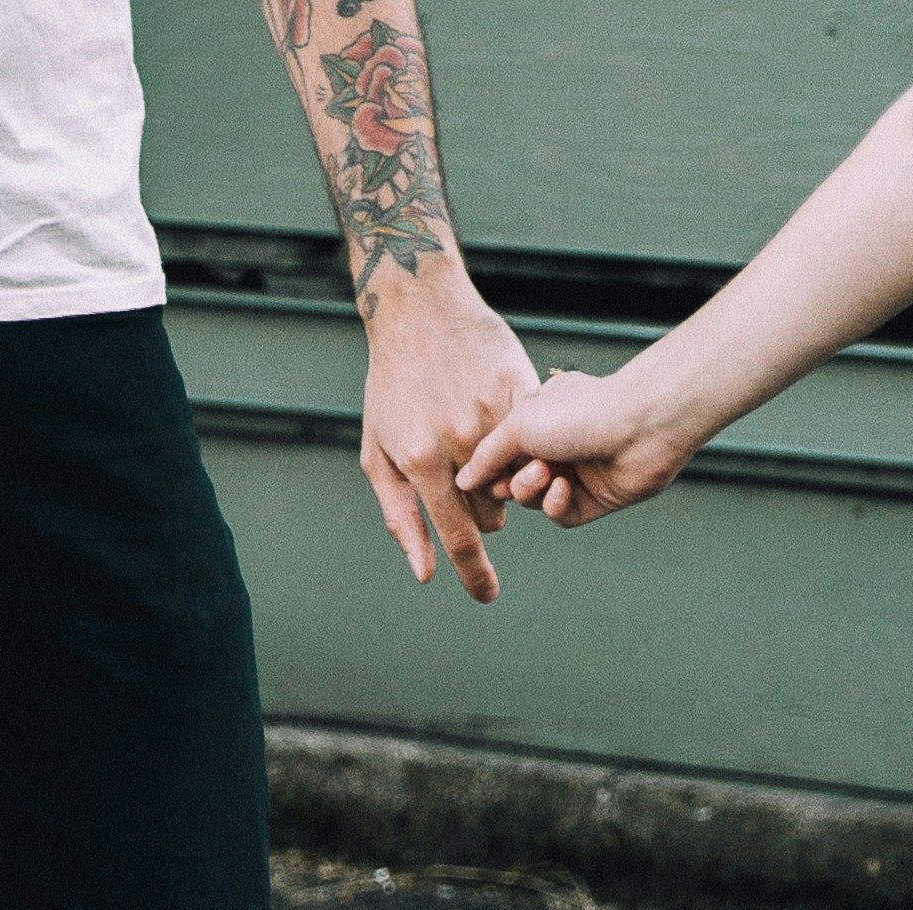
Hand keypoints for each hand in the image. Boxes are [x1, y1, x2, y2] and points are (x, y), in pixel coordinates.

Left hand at [358, 274, 538, 599]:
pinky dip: (520, 441)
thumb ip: (401, 517)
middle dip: (477, 507)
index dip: (475, 574)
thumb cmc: (391, 387)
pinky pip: (532, 437)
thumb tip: (427, 573)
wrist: (419, 310)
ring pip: (515, 479)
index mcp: (422, 460)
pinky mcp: (519, 387)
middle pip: (489, 511)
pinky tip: (496, 419)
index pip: (458, 537)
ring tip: (475, 444)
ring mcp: (493, 412)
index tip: (488, 596)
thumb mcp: (379, 454)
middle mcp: (460, 439)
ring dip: (500, 477)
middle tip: (459, 473)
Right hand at [458, 364, 696, 528]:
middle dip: (512, 482)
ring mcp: (577, 472)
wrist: (639, 425)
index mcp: (540, 418)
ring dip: (534, 492)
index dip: (489, 469)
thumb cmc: (581, 412)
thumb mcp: (519, 425)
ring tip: (546, 475)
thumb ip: (487, 455)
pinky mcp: (596, 498)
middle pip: (515, 480)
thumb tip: (463, 481)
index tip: (482, 476)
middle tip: (514, 478)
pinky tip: (563, 490)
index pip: (501, 453)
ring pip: (535, 500)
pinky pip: (561, 514)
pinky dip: (556, 506)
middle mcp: (558, 444)